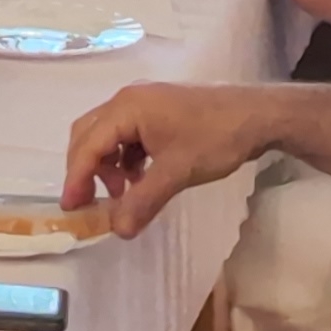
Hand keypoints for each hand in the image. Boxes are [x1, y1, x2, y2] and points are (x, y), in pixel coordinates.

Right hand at [63, 81, 283, 239]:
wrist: (257, 115)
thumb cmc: (215, 138)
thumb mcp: (177, 173)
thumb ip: (144, 201)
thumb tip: (118, 230)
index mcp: (127, 107)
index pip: (88, 145)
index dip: (77, 178)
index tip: (72, 208)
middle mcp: (128, 100)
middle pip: (90, 135)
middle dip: (86, 170)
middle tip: (90, 203)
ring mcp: (144, 102)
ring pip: (108, 135)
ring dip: (108, 165)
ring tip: (124, 194)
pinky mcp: (158, 110)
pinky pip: (127, 135)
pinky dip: (125, 158)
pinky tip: (141, 178)